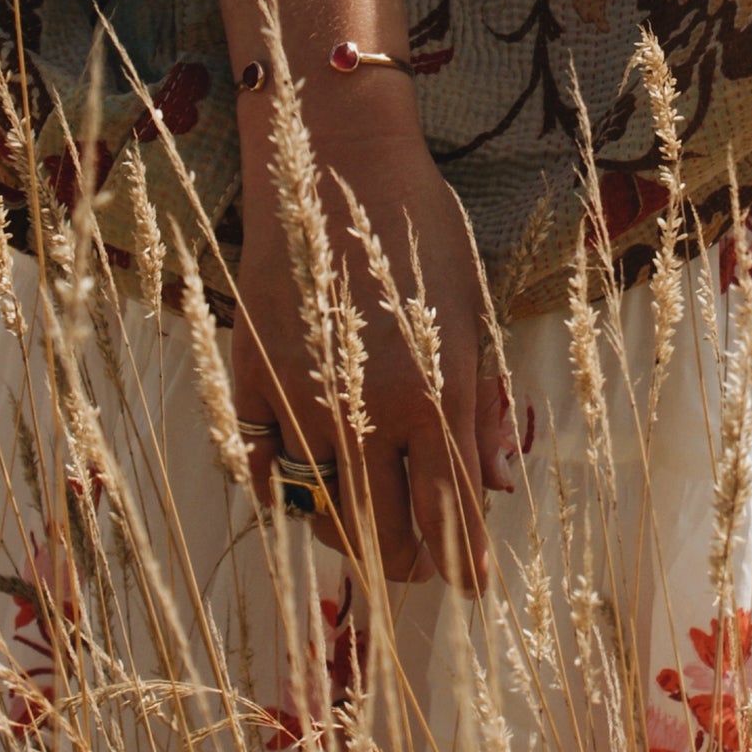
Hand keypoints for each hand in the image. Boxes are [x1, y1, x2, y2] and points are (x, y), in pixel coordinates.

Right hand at [233, 113, 511, 587]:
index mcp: (436, 395)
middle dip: (410, 563)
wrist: (333, 165)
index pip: (452, 514)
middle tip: (422, 564)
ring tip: (371, 533)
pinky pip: (263, 469)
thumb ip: (484, 406)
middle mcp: (368, 413)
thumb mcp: (472, 311)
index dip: (465, 561)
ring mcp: (302, 403)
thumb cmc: (419, 230)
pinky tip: (306, 488)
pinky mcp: (251, 383)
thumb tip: (500, 485)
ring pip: (323, 514)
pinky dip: (284, 491)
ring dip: (349, 537)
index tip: (474, 585)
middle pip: (385, 535)